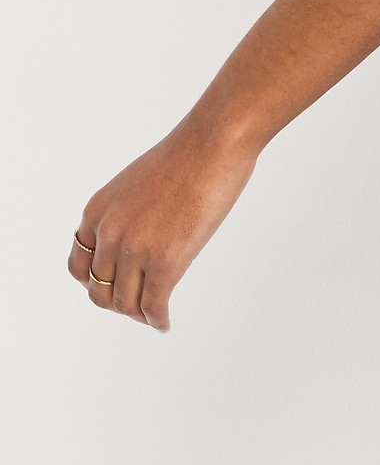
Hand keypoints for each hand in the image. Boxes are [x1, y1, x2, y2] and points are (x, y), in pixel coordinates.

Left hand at [67, 119, 257, 330]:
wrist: (214, 141)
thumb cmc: (187, 154)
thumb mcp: (135, 184)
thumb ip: (125, 215)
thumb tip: (137, 243)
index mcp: (96, 212)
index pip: (80, 267)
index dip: (96, 284)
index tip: (114, 289)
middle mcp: (108, 233)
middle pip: (100, 291)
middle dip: (119, 303)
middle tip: (138, 306)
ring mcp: (135, 249)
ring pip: (126, 303)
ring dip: (139, 315)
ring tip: (153, 315)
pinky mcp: (166, 261)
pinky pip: (154, 305)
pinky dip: (158, 320)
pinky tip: (165, 322)